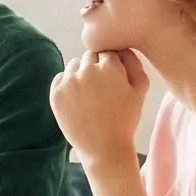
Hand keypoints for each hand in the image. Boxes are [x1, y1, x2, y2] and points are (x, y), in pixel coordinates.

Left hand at [50, 49, 149, 174]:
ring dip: (80, 74)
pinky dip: (66, 85)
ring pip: (74, 65)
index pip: (108, 51)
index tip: (113, 80)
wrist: (104, 148)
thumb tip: (122, 46)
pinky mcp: (55, 93)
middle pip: (90, 55)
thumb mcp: (140, 89)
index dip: (111, 65)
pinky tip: (77, 100)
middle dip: (95, 67)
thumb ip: (134, 62)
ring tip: (89, 95)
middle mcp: (87, 69)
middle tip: (101, 89)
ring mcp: (69, 81)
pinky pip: (60, 78)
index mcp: (109, 66)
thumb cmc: (126, 119)